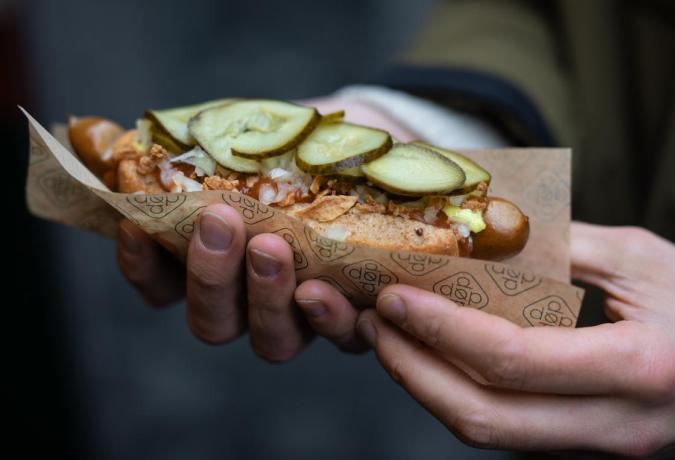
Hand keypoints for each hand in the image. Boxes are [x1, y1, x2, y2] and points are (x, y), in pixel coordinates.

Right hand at [114, 95, 416, 357]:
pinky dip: (333, 320)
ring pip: (273, 342)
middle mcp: (254, 300)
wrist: (380, 152)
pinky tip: (327, 287)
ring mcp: (305, 315)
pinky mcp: (357, 317)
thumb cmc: (305, 148)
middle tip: (221, 221)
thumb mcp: (256, 135)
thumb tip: (133, 131)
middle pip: (213, 321)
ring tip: (274, 246)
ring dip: (266, 298)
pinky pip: (342, 340)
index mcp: (218, 262)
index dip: (141, 264)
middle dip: (210, 275)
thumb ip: (209, 142)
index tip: (135, 224)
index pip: (161, 283)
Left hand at [353, 223, 674, 456]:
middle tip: (377, 323)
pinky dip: (463, 397)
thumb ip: (559, 245)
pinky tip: (438, 360)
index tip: (397, 297)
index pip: (512, 361)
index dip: (442, 329)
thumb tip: (482, 231)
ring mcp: (599, 448)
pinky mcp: (587, 451)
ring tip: (393, 339)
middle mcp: (612, 424)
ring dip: (429, 389)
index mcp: (635, 367)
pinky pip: (511, 432)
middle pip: (484, 418)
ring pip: (491, 434)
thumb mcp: (642, 258)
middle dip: (414, 372)